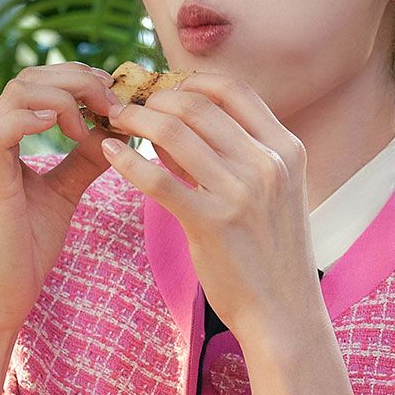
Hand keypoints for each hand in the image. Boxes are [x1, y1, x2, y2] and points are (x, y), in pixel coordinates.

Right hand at [0, 63, 121, 339]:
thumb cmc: (23, 252)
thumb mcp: (61, 195)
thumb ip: (82, 160)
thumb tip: (116, 132)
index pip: (35, 84)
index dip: (78, 81)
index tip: (116, 97)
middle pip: (29, 77)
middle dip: (80, 81)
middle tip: (116, 102)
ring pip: (20, 91)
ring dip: (69, 97)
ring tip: (98, 122)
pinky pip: (3, 128)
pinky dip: (38, 118)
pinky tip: (72, 130)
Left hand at [99, 73, 320, 342]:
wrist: (285, 314)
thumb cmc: (272, 253)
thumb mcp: (271, 193)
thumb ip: (234, 155)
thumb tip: (174, 122)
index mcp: (286, 148)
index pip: (233, 89)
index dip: (190, 80)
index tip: (162, 89)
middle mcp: (266, 163)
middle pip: (197, 103)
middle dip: (153, 97)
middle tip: (127, 104)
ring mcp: (240, 192)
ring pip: (172, 130)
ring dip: (134, 119)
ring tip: (113, 122)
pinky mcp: (211, 223)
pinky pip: (157, 179)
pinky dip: (127, 160)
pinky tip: (109, 153)